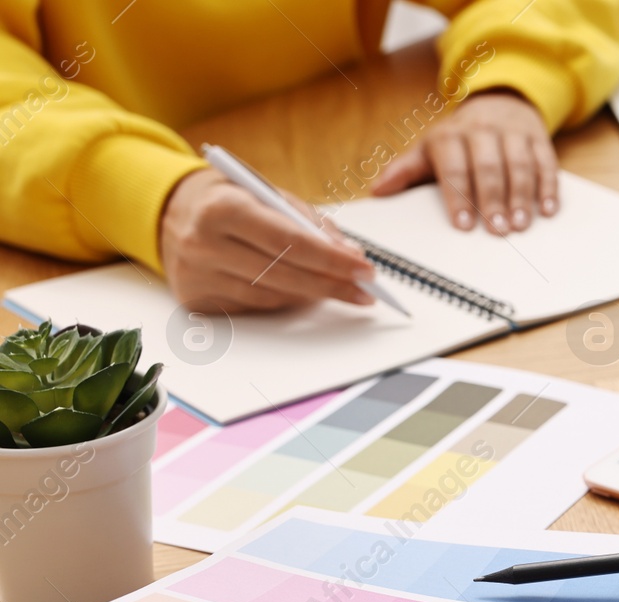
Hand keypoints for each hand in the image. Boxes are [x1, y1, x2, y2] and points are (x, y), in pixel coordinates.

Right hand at [160, 168, 377, 311]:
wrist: (168, 212)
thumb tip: (350, 254)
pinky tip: (301, 291)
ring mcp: (197, 275)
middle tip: (365, 290)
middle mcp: (204, 243)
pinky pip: (256, 306)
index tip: (365, 270)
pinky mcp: (197, 299)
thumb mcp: (265, 192)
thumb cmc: (227, 199)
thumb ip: (308, 220)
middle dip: (332, 284)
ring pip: (273, 296)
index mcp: (223, 207)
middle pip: (284, 274)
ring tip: (339, 288)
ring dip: (313, 294)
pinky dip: (285, 300)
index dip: (332, 259)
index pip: (289, 241)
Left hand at [371, 90, 558, 234]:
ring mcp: (512, 134)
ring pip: (519, 165)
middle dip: (492, 200)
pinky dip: (548, 187)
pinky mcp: (538, 139)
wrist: (500, 103)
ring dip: (521, 197)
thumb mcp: (430, 149)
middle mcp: (481, 130)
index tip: (462, 225)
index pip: (453, 166)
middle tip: (496, 231)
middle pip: (488, 167)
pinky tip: (547, 210)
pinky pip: (545, 162)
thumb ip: (406, 170)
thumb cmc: (460, 139)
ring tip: (520, 225)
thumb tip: (378, 191)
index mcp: (449, 135)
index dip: (458, 196)